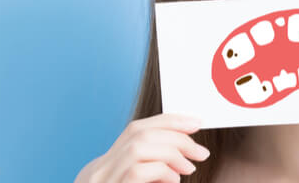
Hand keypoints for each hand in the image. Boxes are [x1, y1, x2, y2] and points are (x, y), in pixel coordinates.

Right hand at [74, 113, 210, 182]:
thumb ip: (151, 169)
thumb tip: (185, 151)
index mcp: (104, 166)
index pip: (136, 129)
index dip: (168, 121)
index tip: (195, 122)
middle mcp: (98, 172)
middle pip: (140, 134)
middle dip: (177, 137)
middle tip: (201, 152)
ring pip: (139, 148)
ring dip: (172, 152)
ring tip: (189, 167)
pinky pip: (137, 172)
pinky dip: (162, 171)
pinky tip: (174, 180)